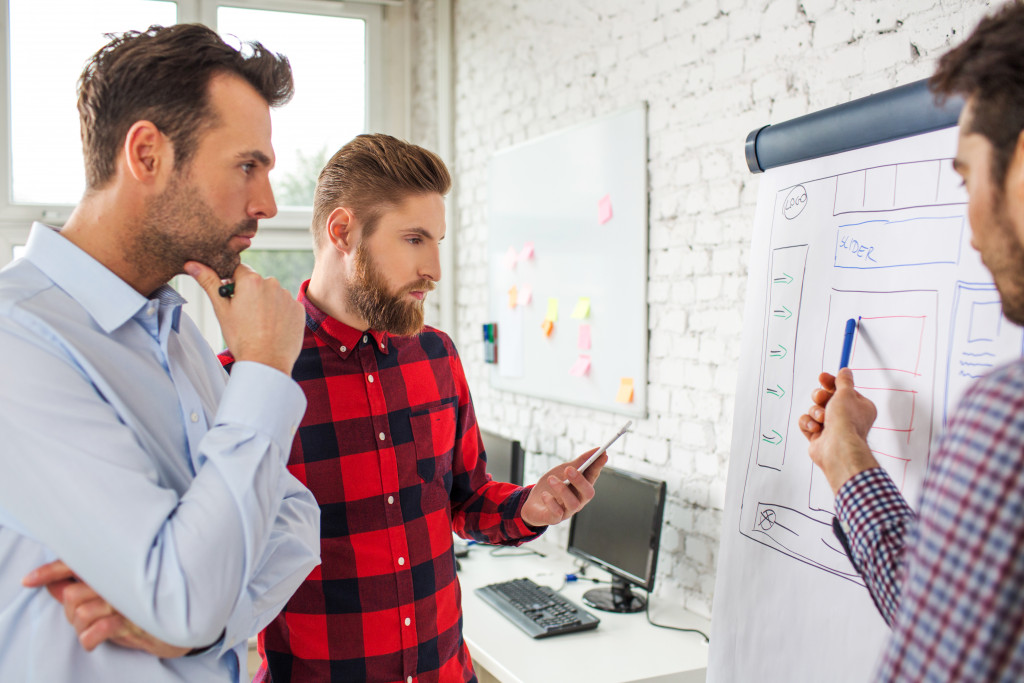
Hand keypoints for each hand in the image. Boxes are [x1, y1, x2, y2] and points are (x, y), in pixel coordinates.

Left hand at [22, 560, 190, 657]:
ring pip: (81, 612)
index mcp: (118, 567)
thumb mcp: (117, 590)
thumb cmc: (151, 601)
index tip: (29, 580)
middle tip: (81, 613)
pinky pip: (97, 631)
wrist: (188, 619)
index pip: (78, 563)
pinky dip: (89, 638)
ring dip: (80, 625)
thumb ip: (85, 585)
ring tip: (91, 626)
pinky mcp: (134, 623)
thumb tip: (55, 586)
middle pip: (73, 593)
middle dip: (69, 609)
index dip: (51, 571)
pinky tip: (94, 639)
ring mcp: (127, 602)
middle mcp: (121, 581)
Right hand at [185, 261, 303, 375]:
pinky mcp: (299, 309)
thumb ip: (209, 283)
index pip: (238, 271)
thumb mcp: (221, 310)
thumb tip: (192, 264)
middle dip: (250, 294)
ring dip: (266, 304)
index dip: (233, 285)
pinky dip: (280, 314)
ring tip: (259, 325)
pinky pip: (286, 306)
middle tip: (245, 317)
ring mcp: (288, 296)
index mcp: (251, 280)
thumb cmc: (241, 338)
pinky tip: (273, 328)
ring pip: (272, 295)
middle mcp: (272, 283)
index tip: (232, 300)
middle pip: (256, 283)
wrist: (266, 362)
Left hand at [521, 449, 606, 526]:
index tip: (603, 453)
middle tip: (569, 469)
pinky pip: (556, 513)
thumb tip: (597, 450)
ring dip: (562, 490)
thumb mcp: (563, 470)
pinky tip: (545, 494)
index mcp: (581, 487)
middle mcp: (578, 500)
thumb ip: (579, 462)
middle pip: (588, 493)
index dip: (598, 466)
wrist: (532, 502)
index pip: (593, 476)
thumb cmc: (551, 486)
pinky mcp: (554, 518)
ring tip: (551, 479)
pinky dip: (551, 502)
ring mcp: (567, 511)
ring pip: (573, 504)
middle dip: (580, 481)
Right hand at [798, 368, 879, 494]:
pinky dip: (809, 424)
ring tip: (821, 419)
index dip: (831, 382)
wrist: (838, 448)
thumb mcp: (846, 393)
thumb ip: (843, 381)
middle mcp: (847, 418)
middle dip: (820, 397)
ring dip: (815, 412)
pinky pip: (807, 423)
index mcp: (859, 408)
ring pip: (815, 410)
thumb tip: (845, 371)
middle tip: (821, 398)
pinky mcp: (818, 437)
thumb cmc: (846, 421)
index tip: (823, 377)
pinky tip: (816, 429)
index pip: (843, 390)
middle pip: (826, 399)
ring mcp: (832, 428)